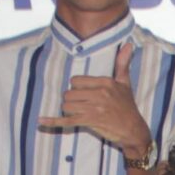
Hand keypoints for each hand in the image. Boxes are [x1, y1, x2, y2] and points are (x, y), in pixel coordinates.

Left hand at [36, 44, 151, 159]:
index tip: (85, 94)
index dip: (77, 88)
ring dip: (69, 110)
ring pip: (67, 105)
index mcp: (105, 82)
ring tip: (80, 113)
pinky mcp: (90, 122)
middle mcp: (99, 94)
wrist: (133, 129)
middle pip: (69, 93)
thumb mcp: (125, 83)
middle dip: (72, 100)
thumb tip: (128, 44)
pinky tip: (41, 121)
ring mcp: (94, 108)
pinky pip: (66, 120)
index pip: (76, 81)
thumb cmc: (128, 106)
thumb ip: (123, 63)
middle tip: (83, 106)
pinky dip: (53, 121)